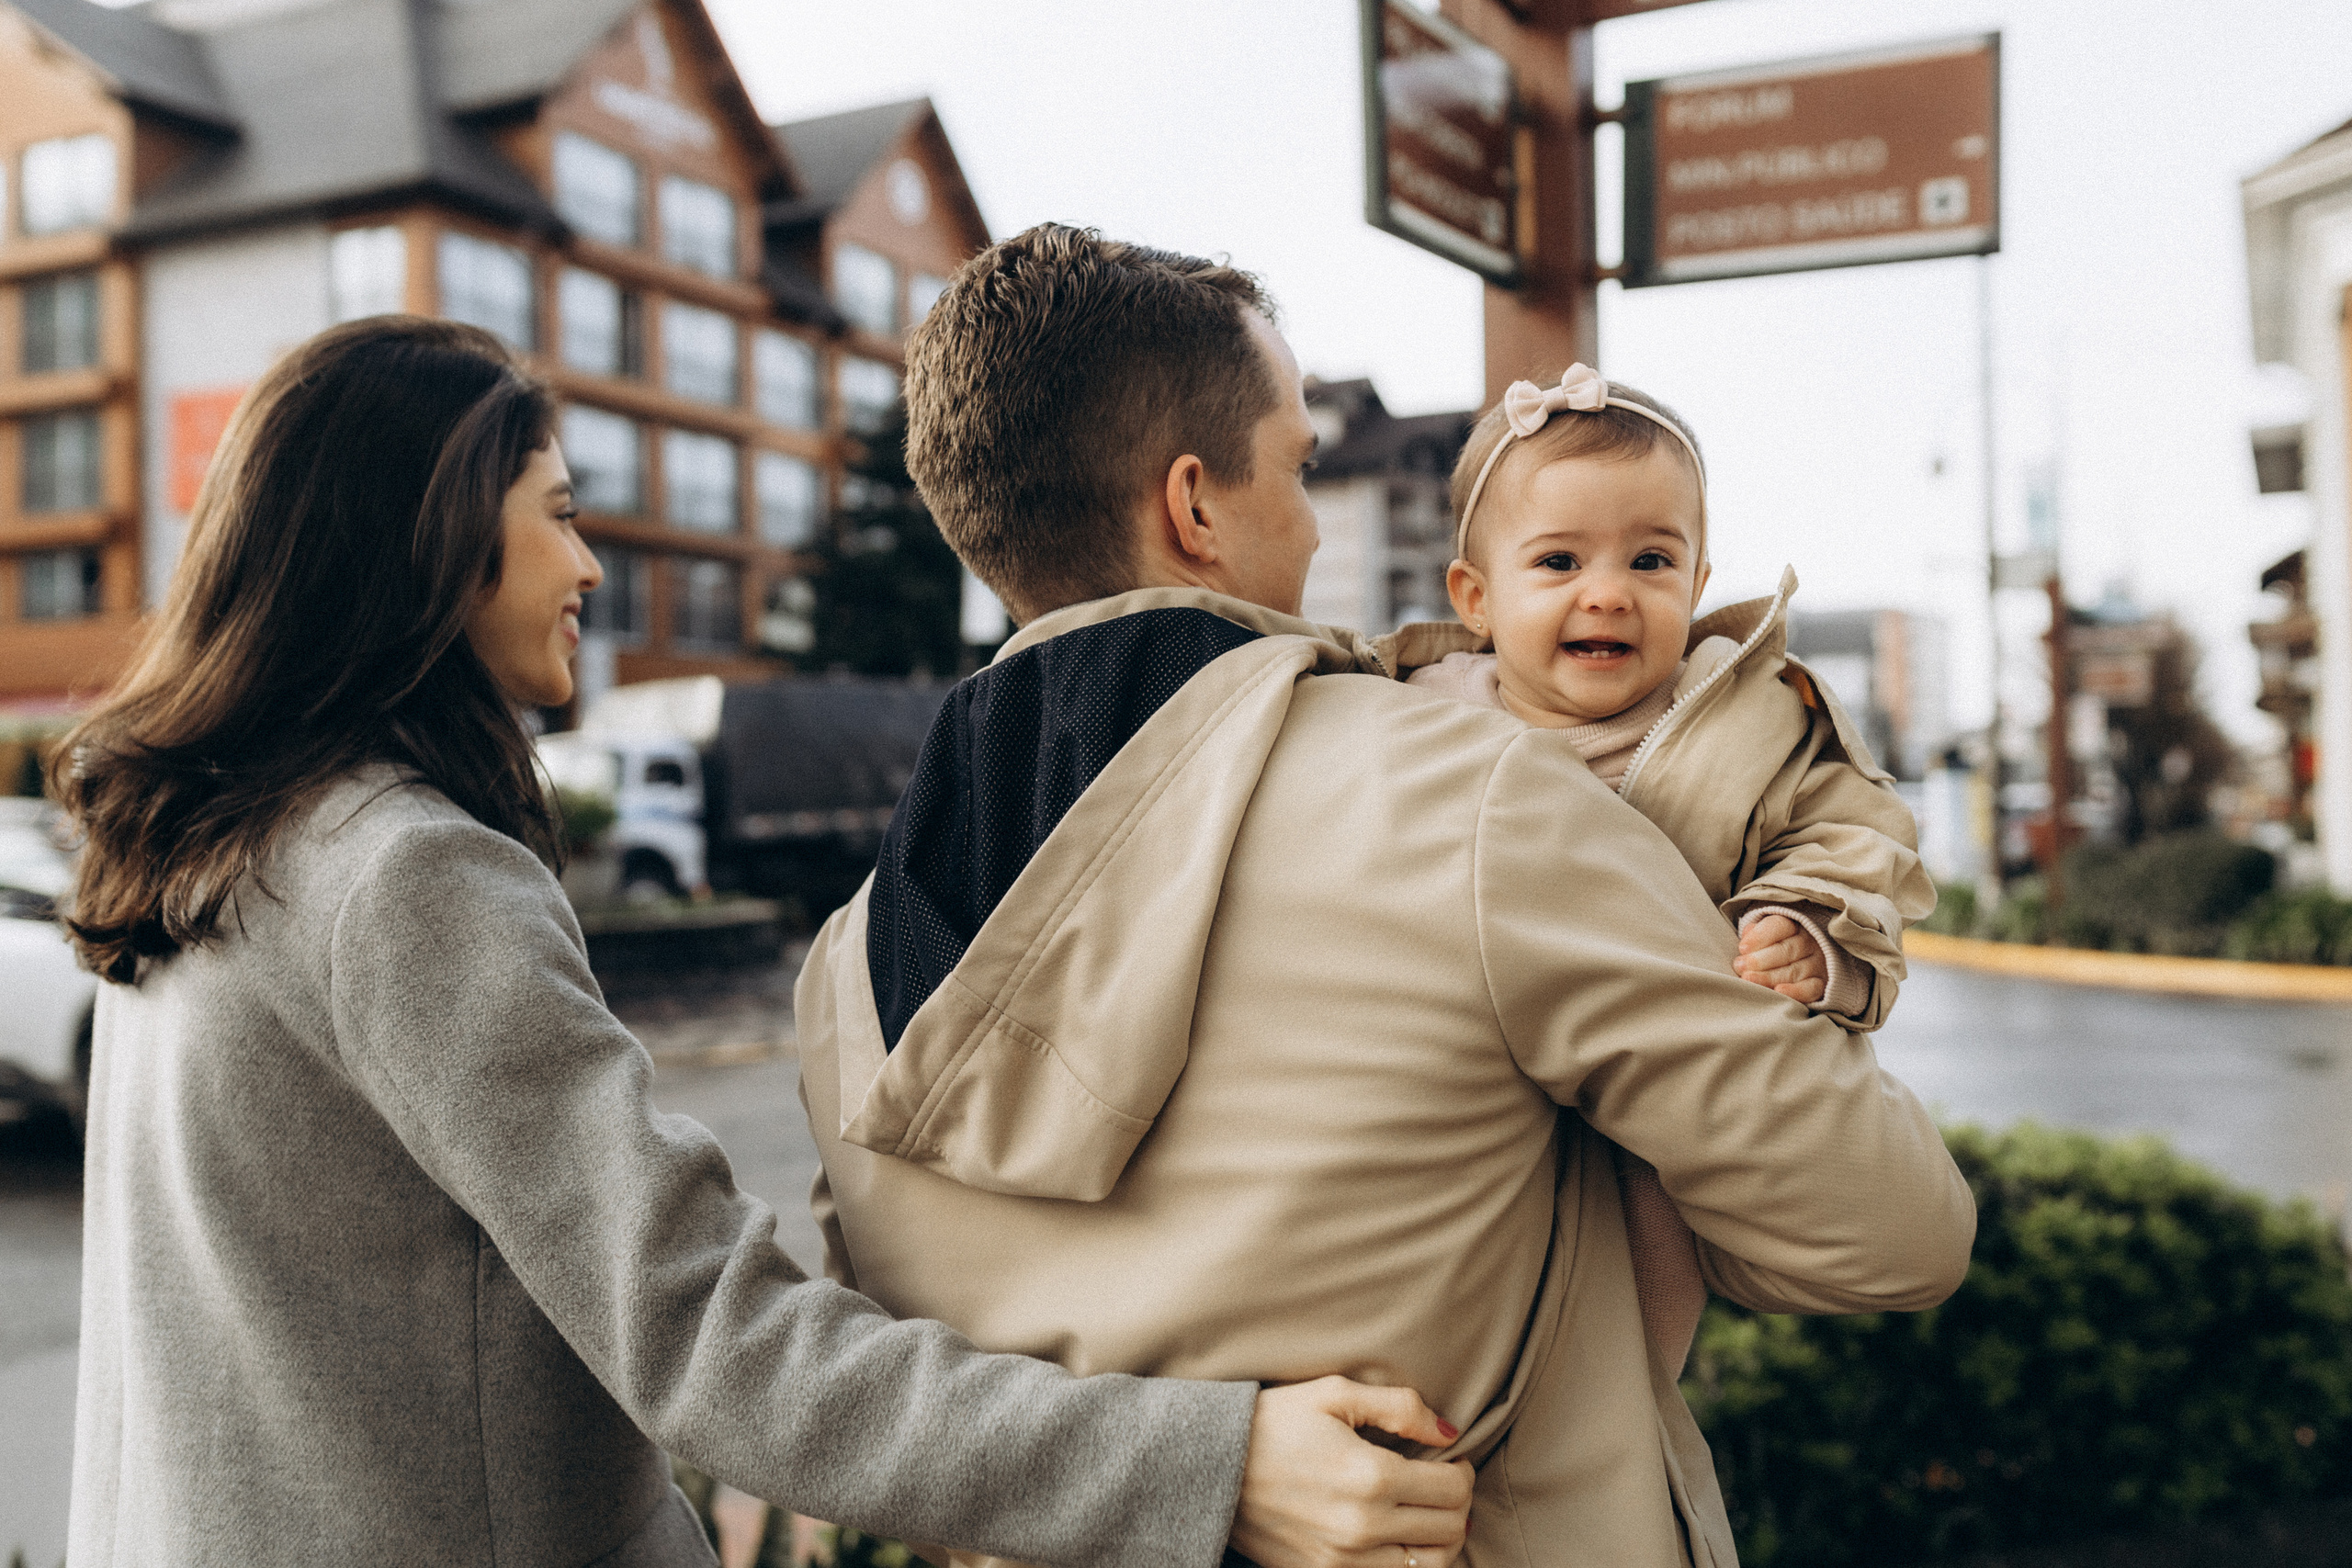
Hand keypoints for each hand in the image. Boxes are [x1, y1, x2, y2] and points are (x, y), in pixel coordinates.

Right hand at [1231, 1376, 1474, 1567]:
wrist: (1210, 1467)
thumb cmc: (1271, 1423)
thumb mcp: (1333, 1393)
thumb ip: (1399, 1407)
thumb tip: (1449, 1431)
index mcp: (1370, 1476)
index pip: (1453, 1489)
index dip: (1463, 1471)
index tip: (1451, 1458)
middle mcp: (1363, 1527)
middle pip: (1449, 1529)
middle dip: (1458, 1503)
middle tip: (1444, 1483)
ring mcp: (1343, 1560)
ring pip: (1429, 1566)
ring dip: (1441, 1539)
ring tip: (1428, 1514)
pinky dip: (1407, 1562)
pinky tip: (1399, 1538)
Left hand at [1734, 913, 1825, 1003]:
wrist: (1795, 961)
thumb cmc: (1770, 946)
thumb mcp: (1762, 934)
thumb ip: (1754, 933)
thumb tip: (1747, 938)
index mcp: (1794, 925)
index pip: (1780, 926)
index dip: (1760, 937)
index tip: (1742, 948)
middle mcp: (1810, 942)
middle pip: (1787, 950)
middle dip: (1760, 960)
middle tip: (1740, 966)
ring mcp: (1818, 963)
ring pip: (1795, 970)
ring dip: (1769, 977)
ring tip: (1748, 979)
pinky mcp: (1821, 983)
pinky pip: (1811, 989)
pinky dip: (1795, 991)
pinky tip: (1779, 991)